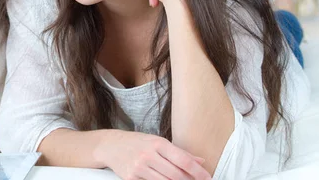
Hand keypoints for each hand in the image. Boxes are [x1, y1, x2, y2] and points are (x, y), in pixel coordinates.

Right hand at [96, 130, 211, 179]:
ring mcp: (138, 168)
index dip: (197, 171)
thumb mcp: (157, 141)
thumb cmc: (137, 142)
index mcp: (157, 143)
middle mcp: (148, 154)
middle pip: (176, 175)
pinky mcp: (131, 178)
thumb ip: (179, 152)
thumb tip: (200, 161)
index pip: (183, 159)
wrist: (111, 145)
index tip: (207, 177)